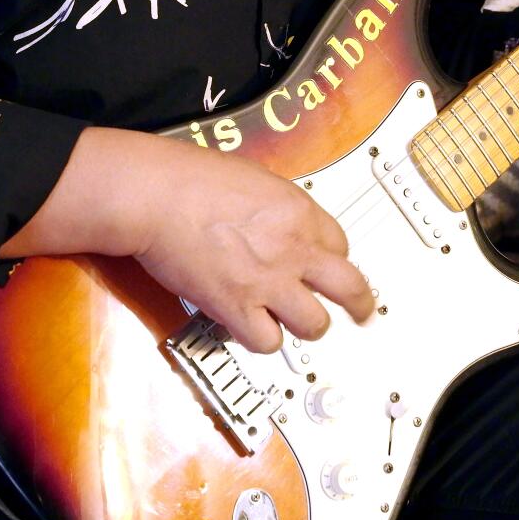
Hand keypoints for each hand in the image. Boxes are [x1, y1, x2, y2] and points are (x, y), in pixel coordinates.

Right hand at [127, 141, 374, 352]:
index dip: (333, 259)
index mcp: (300, 212)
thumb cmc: (191, 178)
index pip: (342, 246)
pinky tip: (250, 326)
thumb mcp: (255, 178)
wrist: (156, 196)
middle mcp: (293, 249)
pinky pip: (267, 341)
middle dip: (360, 305)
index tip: (327, 267)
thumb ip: (279, 207)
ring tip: (292, 322)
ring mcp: (268, 282)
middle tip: (362, 313)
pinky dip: (260, 338)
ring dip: (305, 325)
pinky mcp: (236, 307)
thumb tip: (283, 223)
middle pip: (350, 288)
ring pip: (315, 325)